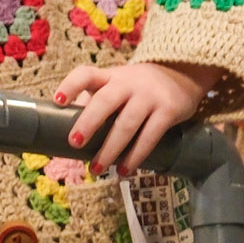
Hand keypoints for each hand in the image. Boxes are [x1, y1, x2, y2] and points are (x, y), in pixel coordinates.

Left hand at [53, 61, 212, 174]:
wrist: (185, 72)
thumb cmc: (139, 86)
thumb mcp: (118, 84)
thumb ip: (96, 102)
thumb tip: (66, 132)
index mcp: (110, 77)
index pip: (86, 74)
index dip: (71, 86)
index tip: (58, 101)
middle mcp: (129, 83)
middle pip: (106, 100)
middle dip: (89, 122)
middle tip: (74, 143)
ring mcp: (150, 96)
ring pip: (127, 123)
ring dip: (110, 148)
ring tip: (97, 169)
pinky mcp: (169, 110)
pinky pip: (150, 135)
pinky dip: (136, 155)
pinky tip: (125, 169)